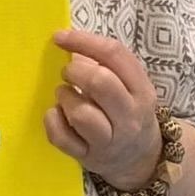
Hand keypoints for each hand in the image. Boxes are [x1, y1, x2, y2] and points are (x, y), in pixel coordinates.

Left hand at [45, 29, 161, 190]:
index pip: (114, 55)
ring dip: (65, 97)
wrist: (140, 158)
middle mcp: (129, 116)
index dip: (83, 40)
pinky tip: (56, 114)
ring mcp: (109, 140)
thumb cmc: (127, 110)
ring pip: (81, 114)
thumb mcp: (130, 85)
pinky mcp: (89, 157)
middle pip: (100, 82)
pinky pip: (62, 137)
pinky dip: (53, 121)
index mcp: (141, 89)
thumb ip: (105, 63)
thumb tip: (66, 41)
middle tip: (68, 73)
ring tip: (65, 95)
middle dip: (75, 71)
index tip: (60, 37)